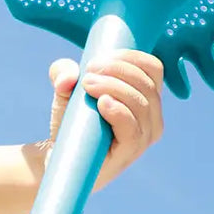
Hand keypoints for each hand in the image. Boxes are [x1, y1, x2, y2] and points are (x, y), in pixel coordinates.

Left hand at [47, 49, 165, 186]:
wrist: (61, 156)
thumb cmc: (72, 121)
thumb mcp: (66, 89)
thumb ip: (63, 72)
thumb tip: (68, 77)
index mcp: (146, 97)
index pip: (153, 68)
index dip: (129, 57)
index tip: (98, 59)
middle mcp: (152, 117)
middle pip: (147, 83)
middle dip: (117, 70)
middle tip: (88, 74)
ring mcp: (144, 137)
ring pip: (140, 103)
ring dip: (113, 87)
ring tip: (87, 85)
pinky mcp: (130, 153)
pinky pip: (133, 129)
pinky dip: (119, 111)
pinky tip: (102, 103)